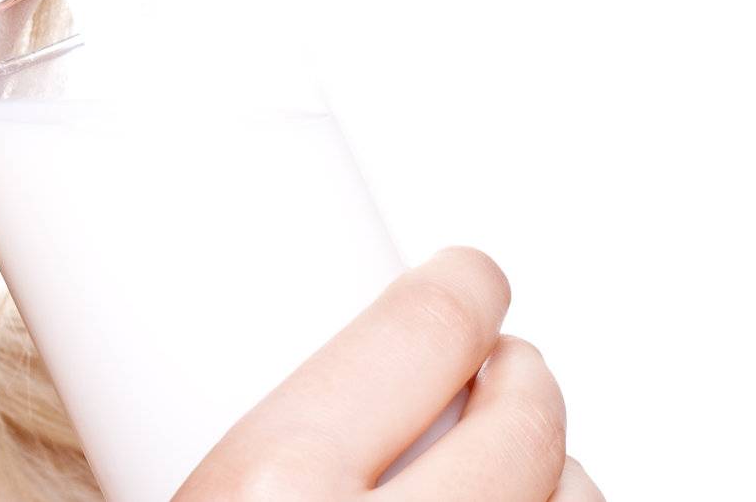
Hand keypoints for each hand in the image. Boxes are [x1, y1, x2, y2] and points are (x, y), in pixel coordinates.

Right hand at [172, 247, 601, 500]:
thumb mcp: (181, 486)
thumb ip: (233, 432)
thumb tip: (243, 382)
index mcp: (271, 487)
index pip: (424, 330)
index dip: (464, 285)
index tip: (470, 276)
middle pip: (525, 420)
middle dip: (522, 377)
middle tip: (502, 365)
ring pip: (574, 498)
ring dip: (553, 469)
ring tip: (515, 460)